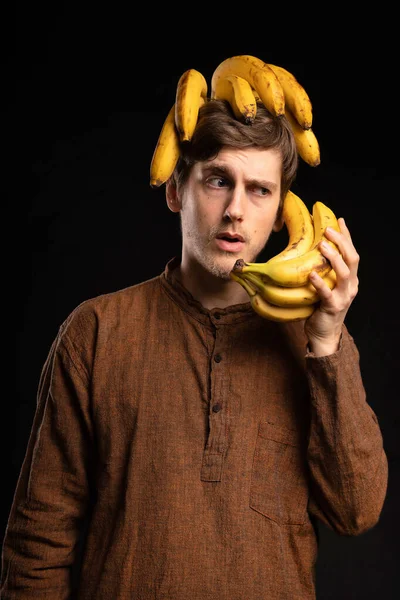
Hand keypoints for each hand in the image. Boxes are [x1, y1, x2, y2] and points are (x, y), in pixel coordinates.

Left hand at [304, 218, 359, 355]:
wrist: (324, 335)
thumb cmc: (321, 307)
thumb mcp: (327, 285)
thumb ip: (326, 270)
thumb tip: (313, 247)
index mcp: (351, 279)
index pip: (352, 252)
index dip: (347, 236)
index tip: (338, 219)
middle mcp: (351, 286)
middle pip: (352, 259)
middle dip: (341, 241)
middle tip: (327, 229)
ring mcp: (343, 297)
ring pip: (344, 273)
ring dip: (333, 257)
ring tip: (321, 246)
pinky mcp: (332, 308)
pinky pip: (326, 293)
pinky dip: (319, 283)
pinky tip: (311, 275)